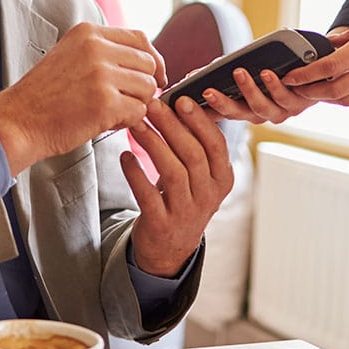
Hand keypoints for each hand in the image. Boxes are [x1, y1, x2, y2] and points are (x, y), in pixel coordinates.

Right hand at [0, 23, 165, 174]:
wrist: (16, 123)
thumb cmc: (45, 96)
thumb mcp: (71, 56)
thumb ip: (105, 52)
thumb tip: (150, 61)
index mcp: (88, 33)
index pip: (140, 39)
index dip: (153, 60)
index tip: (155, 76)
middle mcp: (96, 48)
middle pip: (149, 64)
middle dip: (143, 86)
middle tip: (124, 101)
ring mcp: (101, 74)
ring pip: (148, 88)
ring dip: (136, 104)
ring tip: (110, 111)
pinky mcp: (105, 102)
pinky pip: (139, 110)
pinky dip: (128, 121)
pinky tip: (106, 122)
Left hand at [122, 96, 233, 276]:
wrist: (171, 248)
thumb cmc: (184, 198)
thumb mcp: (200, 176)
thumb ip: (196, 146)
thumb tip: (181, 104)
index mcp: (223, 179)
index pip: (216, 144)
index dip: (199, 121)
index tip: (181, 99)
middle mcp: (209, 195)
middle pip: (193, 154)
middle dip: (172, 126)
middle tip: (152, 105)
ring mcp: (186, 211)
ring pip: (172, 171)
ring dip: (152, 143)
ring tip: (136, 124)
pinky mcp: (161, 224)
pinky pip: (147, 194)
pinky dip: (135, 173)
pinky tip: (125, 156)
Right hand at [200, 67, 316, 124]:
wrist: (317, 72)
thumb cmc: (277, 69)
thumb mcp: (249, 72)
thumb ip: (225, 72)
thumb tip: (195, 74)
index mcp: (244, 108)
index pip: (218, 113)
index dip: (202, 111)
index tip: (185, 104)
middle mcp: (259, 114)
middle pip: (237, 114)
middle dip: (220, 103)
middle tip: (207, 92)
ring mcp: (279, 111)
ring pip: (261, 107)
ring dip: (248, 90)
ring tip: (238, 72)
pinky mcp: (298, 103)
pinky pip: (284, 97)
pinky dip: (274, 85)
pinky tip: (267, 73)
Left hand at [283, 11, 348, 104]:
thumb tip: (327, 43)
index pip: (330, 65)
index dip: (307, 74)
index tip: (290, 76)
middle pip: (334, 89)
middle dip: (311, 92)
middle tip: (296, 89)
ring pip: (348, 99)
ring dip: (327, 98)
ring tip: (314, 91)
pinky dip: (347, 97)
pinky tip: (339, 90)